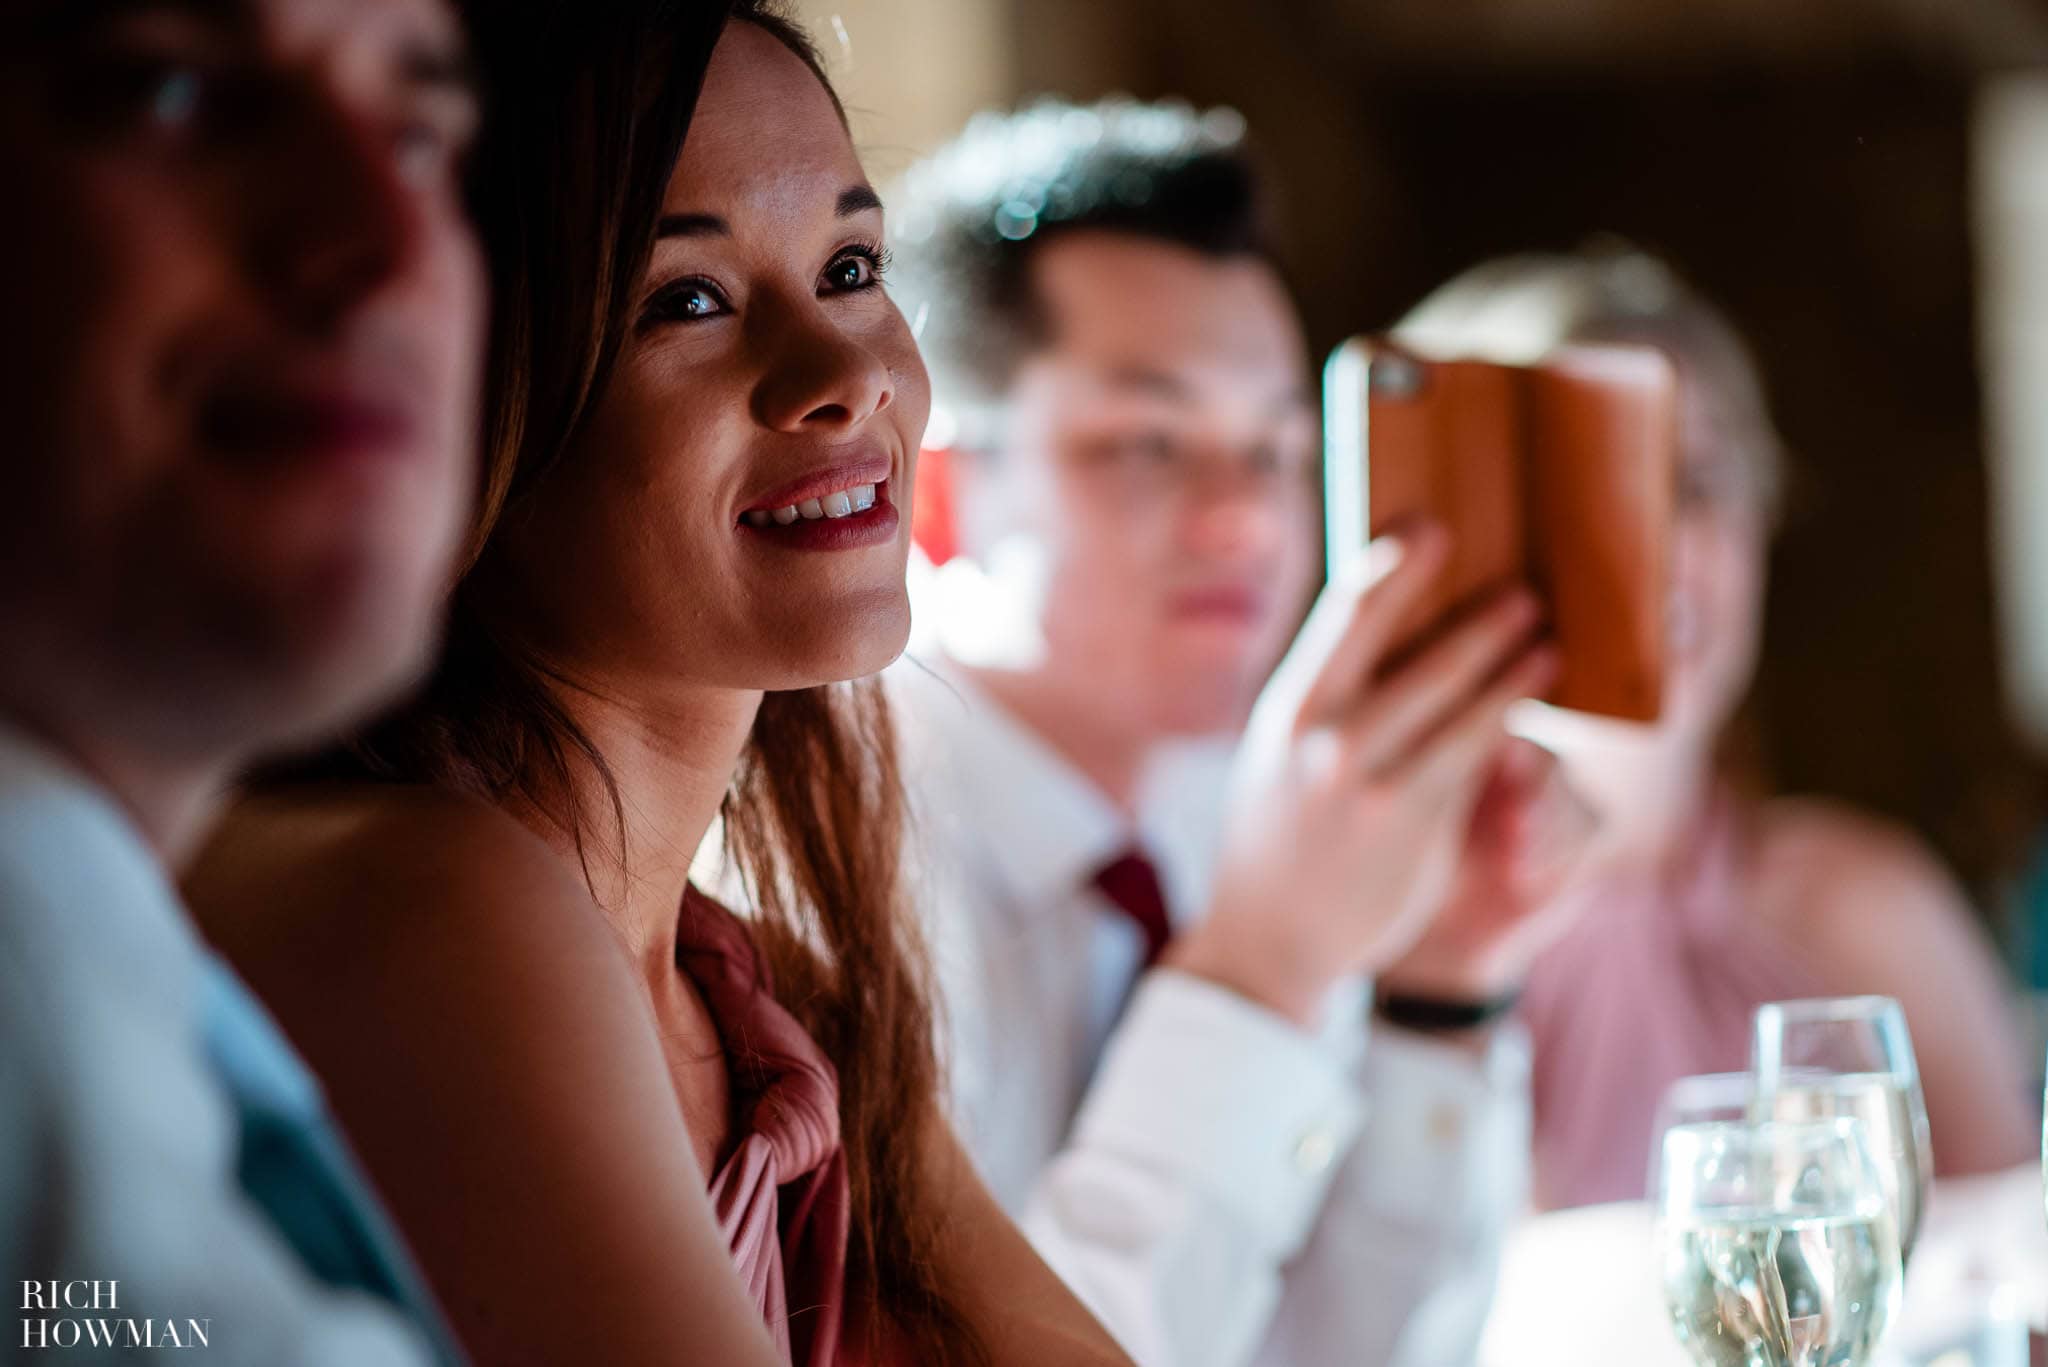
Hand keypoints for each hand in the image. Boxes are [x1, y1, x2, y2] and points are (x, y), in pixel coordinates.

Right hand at [1163, 524, 1555, 1026]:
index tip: (1432, 528)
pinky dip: (1508, 713)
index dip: (1396, 564)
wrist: (1268, 939)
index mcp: (1288, 706)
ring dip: (1507, 658)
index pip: (1347, 612)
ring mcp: (1369, 780)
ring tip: (1541, 631)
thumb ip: (1325, 698)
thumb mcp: (1277, 752)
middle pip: (1415, 647)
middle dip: (1475, 613)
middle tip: (1519, 584)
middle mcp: (1324, 735)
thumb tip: (1382, 625)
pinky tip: (1533, 691)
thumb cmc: (1279, 835)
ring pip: (1457, 698)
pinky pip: (1471, 752)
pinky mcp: (1411, 822)